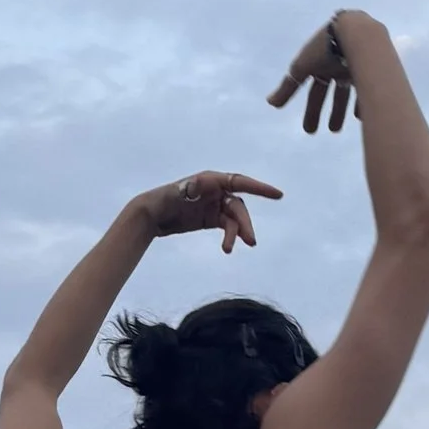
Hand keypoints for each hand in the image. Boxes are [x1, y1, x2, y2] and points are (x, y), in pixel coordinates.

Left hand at [134, 169, 282, 253]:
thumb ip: (188, 189)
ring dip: (237, 233)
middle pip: (238, 206)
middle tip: (250, 240)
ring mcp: (215, 205)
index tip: (277, 195)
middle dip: (244, 223)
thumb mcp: (174, 194)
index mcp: (210, 180)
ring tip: (232, 248)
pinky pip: (227, 227)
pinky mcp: (211, 218)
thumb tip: (198, 184)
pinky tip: (228, 248)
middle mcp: (216, 191)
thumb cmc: (161, 200)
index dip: (260, 188)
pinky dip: (230, 237)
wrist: (150, 216)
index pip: (239, 182)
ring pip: (234, 219)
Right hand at [267, 9, 382, 134]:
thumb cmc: (325, 48)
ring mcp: (354, 66)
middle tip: (332, 131)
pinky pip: (367, 89)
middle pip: (333, 93)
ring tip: (347, 127)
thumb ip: (287, 87)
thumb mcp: (302, 67)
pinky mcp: (370, 68)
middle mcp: (337, 66)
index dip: (312, 110)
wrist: (355, 32)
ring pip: (348, 92)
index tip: (310, 129)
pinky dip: (364, 103)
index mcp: (320, 64)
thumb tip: (270, 103)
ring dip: (345, 110)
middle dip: (331, 112)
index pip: (314, 91)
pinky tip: (363, 117)